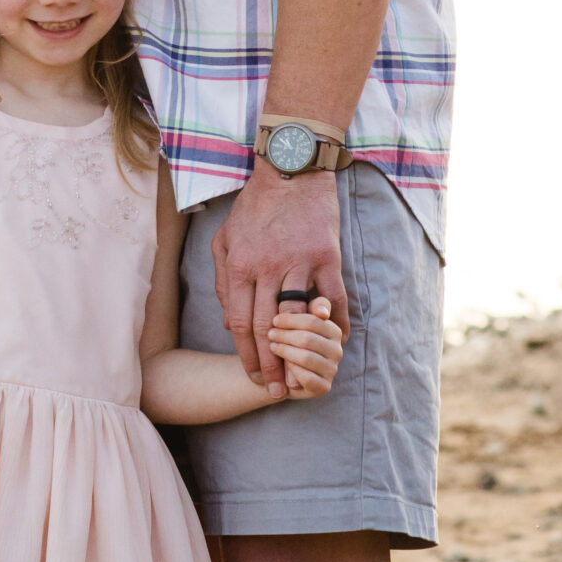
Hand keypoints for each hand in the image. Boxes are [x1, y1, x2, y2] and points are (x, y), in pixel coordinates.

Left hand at [213, 169, 349, 392]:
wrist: (291, 170)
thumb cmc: (255, 206)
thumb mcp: (225, 239)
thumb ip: (224, 281)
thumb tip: (229, 324)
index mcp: (240, 265)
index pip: (240, 322)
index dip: (246, 354)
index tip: (251, 376)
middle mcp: (267, 268)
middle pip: (267, 328)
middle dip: (270, 364)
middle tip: (274, 391)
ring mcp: (299, 263)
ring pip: (297, 319)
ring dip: (299, 352)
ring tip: (301, 377)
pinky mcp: (326, 257)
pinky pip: (333, 298)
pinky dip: (336, 322)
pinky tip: (337, 340)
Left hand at [265, 297, 342, 398]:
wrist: (278, 369)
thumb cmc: (287, 339)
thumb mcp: (295, 320)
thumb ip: (306, 307)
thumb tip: (322, 312)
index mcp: (334, 330)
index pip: (313, 321)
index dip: (290, 320)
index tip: (274, 320)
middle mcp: (337, 350)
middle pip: (308, 339)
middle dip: (285, 336)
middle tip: (270, 334)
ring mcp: (332, 370)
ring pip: (306, 358)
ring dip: (285, 351)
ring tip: (272, 346)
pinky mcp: (324, 387)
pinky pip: (307, 378)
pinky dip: (292, 370)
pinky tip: (282, 365)